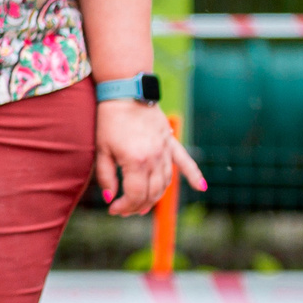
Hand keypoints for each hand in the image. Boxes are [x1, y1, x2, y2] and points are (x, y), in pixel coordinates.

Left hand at [93, 99, 208, 216]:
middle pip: (152, 192)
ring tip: (143, 206)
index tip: (113, 209)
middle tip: (124, 210)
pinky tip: (201, 187)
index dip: (124, 207)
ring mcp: (165, 150)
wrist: (127, 92)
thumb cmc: (110, 121)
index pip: (135, 195)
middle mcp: (155, 158)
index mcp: (136, 161)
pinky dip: (193, 175)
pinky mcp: (170, 142)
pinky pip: (185, 161)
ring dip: (156, 197)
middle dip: (138, 206)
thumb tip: (109, 197)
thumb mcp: (101, 150)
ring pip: (166, 182)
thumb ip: (106, 176)